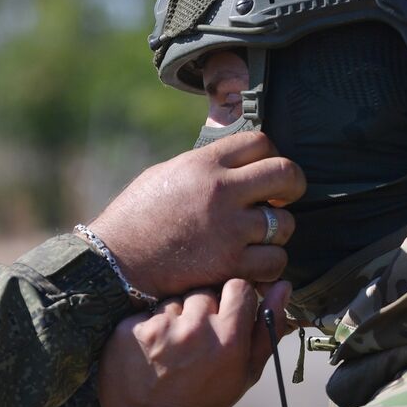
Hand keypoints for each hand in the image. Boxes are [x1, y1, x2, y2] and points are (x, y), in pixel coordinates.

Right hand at [87, 132, 303, 299]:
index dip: (271, 154)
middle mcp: (221, 191)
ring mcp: (228, 229)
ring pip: (286, 224)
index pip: (261, 141)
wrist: (114, 263)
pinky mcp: (229, 265)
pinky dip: (269, 265)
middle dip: (292, 186)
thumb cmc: (135, 218)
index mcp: (203, 163)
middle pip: (286, 173)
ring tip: (258, 237)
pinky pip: (275, 261)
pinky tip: (253, 263)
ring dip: (277, 232)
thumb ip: (204, 167)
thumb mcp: (166, 174)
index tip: (265, 171)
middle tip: (283, 198)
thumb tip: (236, 164)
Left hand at [97, 280, 292, 406]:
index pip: (237, 286)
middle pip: (203, 291)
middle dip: (201, 310)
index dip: (232, 299)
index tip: (225, 316)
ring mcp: (159, 327)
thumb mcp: (247, 370)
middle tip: (195, 340)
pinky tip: (151, 351)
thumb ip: (267, 326)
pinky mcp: (130, 330)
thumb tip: (283, 285)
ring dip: (173, 318)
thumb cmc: (208, 399)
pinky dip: (148, 328)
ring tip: (172, 348)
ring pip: (173, 300)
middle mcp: (194, 327)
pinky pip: (145, 313)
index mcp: (229, 336)